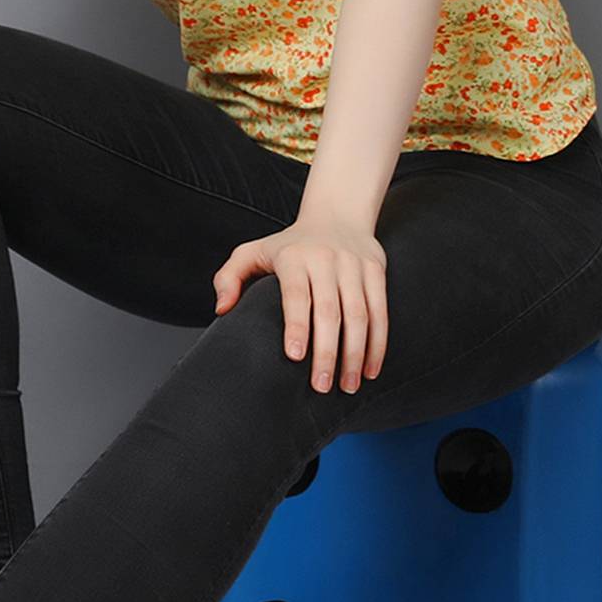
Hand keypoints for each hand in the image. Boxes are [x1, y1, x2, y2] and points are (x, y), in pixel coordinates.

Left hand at [212, 216, 387, 393]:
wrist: (337, 215)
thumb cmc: (289, 245)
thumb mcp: (252, 252)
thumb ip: (229, 278)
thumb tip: (222, 310)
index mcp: (293, 257)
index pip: (295, 294)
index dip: (296, 325)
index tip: (295, 357)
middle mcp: (325, 259)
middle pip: (329, 310)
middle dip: (326, 352)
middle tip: (320, 386)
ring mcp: (354, 265)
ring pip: (358, 314)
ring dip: (355, 354)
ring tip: (348, 385)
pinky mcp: (375, 271)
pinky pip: (380, 311)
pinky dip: (377, 343)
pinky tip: (370, 369)